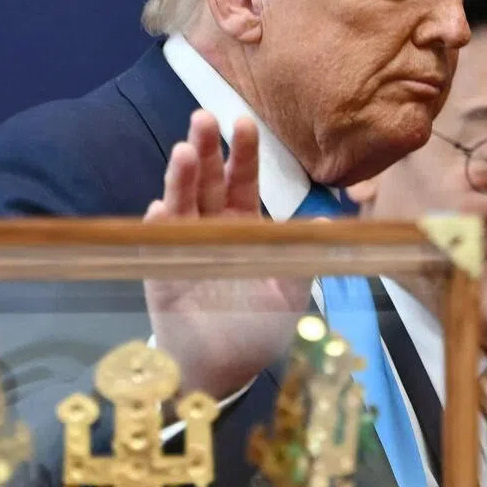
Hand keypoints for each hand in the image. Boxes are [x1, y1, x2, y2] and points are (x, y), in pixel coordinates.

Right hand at [143, 110, 310, 398]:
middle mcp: (210, 228)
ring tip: (182, 153)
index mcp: (243, 225)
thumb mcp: (290, 292)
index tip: (244, 123)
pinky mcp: (160, 275)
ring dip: (179, 179)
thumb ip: (304, 256)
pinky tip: (159, 209)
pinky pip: (157, 246)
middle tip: (203, 118)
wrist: (225, 368)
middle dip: (205, 150)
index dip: (243, 153)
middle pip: (207, 181)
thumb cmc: (257, 327)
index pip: (243, 180)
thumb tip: (329, 225)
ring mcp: (181, 248)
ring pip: (180, 205)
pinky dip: (159, 227)